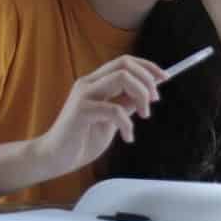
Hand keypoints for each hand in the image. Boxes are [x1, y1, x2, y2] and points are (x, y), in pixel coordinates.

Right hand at [33, 55, 167, 176]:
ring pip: (122, 78)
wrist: (55, 158)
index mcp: (95, 82)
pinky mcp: (81, 110)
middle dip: (147, 79)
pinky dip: (128, 123)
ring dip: (141, 95)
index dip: (147, 66)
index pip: (125, 62)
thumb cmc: (81, 140)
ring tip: (144, 115)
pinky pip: (115, 109)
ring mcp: (84, 94)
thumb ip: (124, 105)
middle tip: (154, 100)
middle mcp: (88, 82)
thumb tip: (145, 94)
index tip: (164, 78)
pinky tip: (128, 137)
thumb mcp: (110, 120)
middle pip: (125, 64)